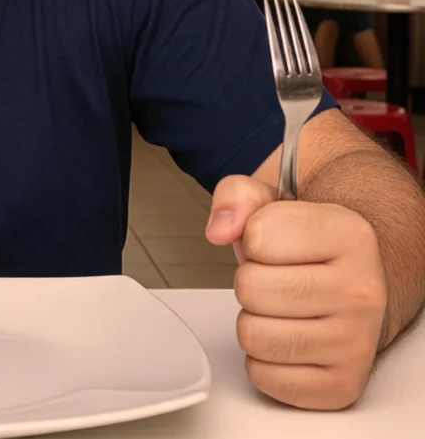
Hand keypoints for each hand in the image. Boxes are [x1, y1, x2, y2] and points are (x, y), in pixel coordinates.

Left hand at [206, 176, 385, 409]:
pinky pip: (262, 375)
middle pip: (250, 289)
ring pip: (252, 336)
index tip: (272, 243)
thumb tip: (220, 229)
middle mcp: (361, 290)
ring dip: (254, 321)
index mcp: (349, 235)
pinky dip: (262, 360)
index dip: (251, 239)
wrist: (348, 287)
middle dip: (249, 282)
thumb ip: (237, 196)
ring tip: (281, 309)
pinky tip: (287, 338)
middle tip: (276, 279)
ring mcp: (356, 342)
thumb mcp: (273, 202)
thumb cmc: (304, 248)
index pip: (258, 237)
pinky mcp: (341, 385)